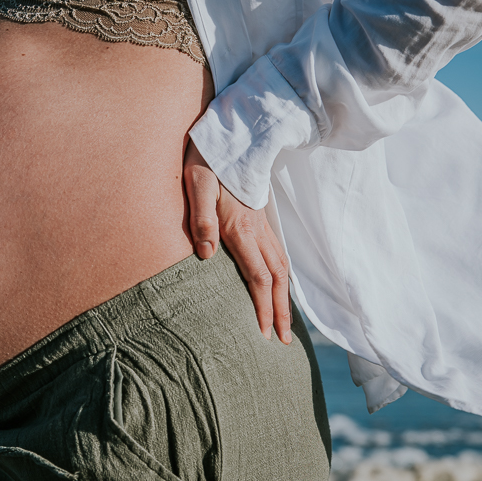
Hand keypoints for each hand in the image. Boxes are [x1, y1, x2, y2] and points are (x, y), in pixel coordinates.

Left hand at [183, 141, 292, 343]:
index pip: (258, 276)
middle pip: (277, 278)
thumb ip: (201, 219)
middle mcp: (257, 229)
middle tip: (283, 342)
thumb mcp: (195, 184)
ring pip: (281, 268)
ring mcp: (261, 225)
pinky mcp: (259, 220)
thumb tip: (205, 255)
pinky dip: (282, 279)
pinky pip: (277, 256)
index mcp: (241, 227)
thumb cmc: (206, 161)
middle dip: (280, 312)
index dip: (262, 306)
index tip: (265, 334)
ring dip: (284, 299)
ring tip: (286, 325)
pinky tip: (279, 290)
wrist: (227, 138)